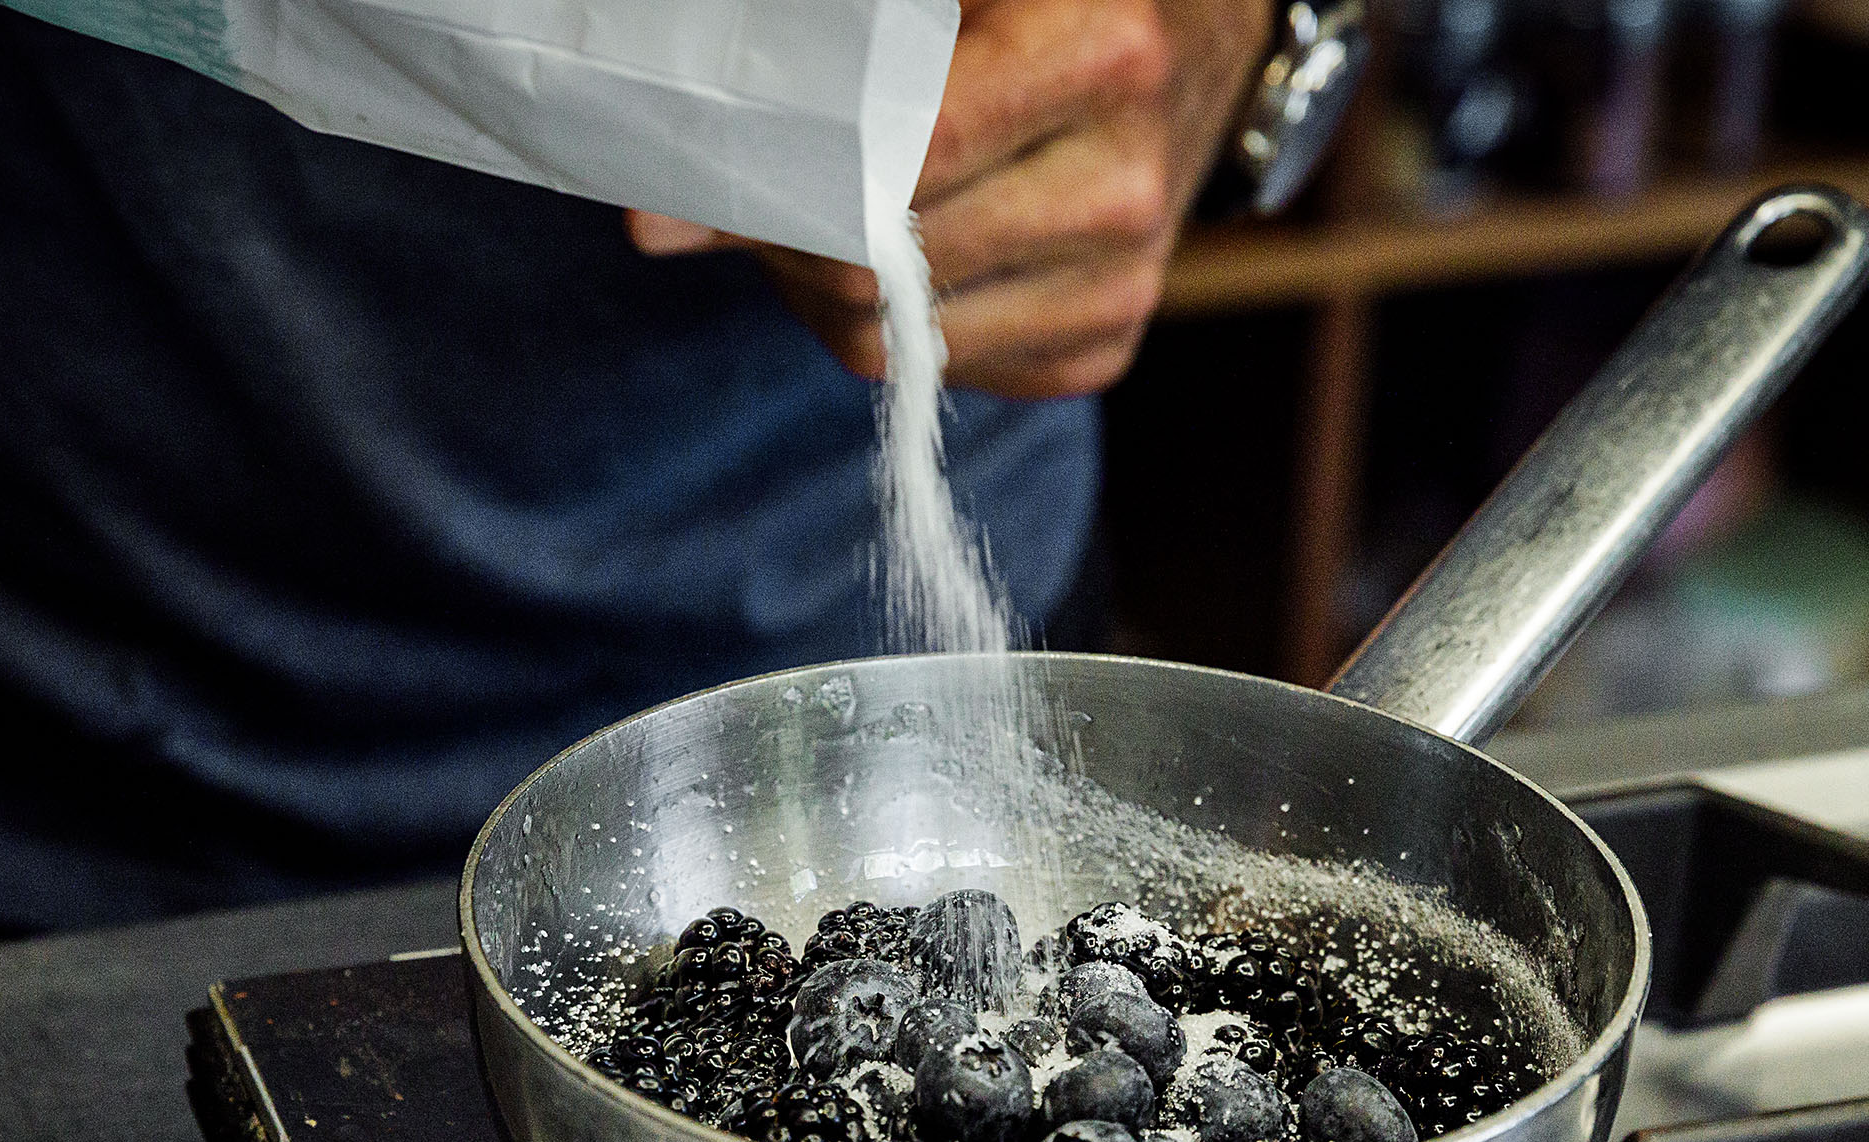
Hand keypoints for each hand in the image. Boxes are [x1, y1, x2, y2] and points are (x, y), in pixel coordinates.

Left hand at [627, 0, 1273, 399]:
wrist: (1198, 42)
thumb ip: (825, 41)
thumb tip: (670, 184)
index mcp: (1100, 59)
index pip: (902, 156)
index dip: (776, 178)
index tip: (676, 187)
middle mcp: (1123, 189)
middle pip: (883, 273)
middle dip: (778, 239)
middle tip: (730, 195)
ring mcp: (1121, 284)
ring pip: (896, 346)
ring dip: (817, 288)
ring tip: (810, 215)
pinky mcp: (1102, 347)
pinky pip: (941, 371)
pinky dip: (885, 323)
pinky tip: (888, 252)